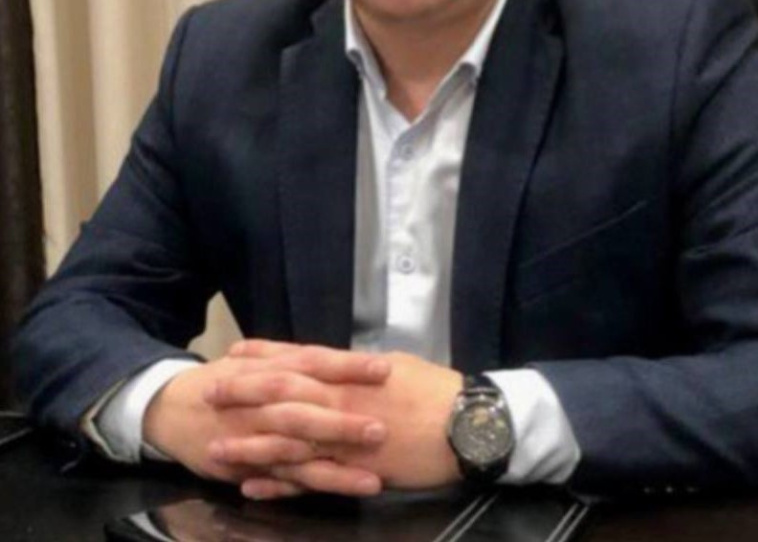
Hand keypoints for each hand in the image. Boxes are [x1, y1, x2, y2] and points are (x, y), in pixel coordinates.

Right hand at [143, 342, 390, 495]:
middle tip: (383, 428)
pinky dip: (304, 490)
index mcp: (270, 369)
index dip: (347, 366)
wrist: (169, 407)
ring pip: (298, 456)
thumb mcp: (256, 359)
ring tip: (373, 478)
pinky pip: (280, 483)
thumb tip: (346, 357)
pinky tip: (334, 495)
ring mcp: (255, 440)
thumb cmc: (224, 380)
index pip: (314, 363)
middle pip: (307, 411)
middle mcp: (263, 404)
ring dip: (334, 468)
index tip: (385, 368)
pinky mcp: (247, 470)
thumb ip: (296, 359)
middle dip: (343, 422)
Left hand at [210, 343, 462, 497]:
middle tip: (208, 393)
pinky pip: (310, 478)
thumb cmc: (435, 392)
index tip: (235, 352)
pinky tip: (252, 487)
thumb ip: (360, 370)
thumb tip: (338, 366)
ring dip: (250, 444)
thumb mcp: (395, 367)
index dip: (265, 355)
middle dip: (244, 394)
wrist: (466, 424)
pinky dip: (279, 484)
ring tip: (216, 450)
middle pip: (284, 393)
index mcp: (352, 371)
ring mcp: (347, 436)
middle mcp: (342, 399)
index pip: (300, 357)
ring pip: (289, 439)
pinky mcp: (356, 470)